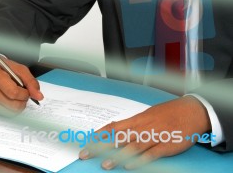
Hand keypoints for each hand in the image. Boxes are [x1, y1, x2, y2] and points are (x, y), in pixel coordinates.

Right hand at [0, 51, 43, 112]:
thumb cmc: (0, 66)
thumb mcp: (18, 68)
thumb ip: (30, 81)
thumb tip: (39, 96)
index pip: (14, 93)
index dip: (25, 94)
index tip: (27, 90)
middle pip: (12, 106)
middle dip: (22, 101)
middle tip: (22, 93)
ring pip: (8, 112)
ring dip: (16, 106)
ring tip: (13, 95)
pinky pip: (1, 114)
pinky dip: (8, 108)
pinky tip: (6, 98)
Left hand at [79, 96, 210, 169]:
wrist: (191, 111)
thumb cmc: (169, 112)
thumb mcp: (149, 115)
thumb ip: (134, 124)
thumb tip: (118, 129)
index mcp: (138, 119)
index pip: (114, 126)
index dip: (99, 134)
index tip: (87, 141)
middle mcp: (143, 126)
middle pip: (118, 137)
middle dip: (101, 146)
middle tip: (86, 153)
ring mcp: (154, 136)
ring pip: (132, 146)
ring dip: (118, 156)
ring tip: (105, 164)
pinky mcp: (166, 145)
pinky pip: (151, 154)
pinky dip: (140, 160)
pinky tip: (130, 166)